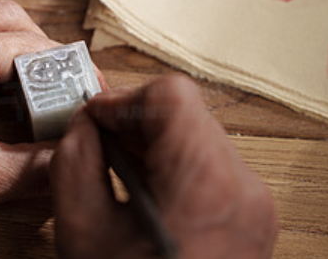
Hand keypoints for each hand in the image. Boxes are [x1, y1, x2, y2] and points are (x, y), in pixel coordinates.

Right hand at [52, 75, 277, 258]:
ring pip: (197, 130)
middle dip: (136, 118)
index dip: (125, 98)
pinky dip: (171, 158)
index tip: (98, 117)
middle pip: (187, 110)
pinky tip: (144, 181)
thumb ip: (74, 159)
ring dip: (153, 137)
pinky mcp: (250, 211)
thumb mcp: (82, 231)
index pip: (172, 96)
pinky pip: (208, 158)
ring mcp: (253, 201)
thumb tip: (85, 124)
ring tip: (120, 164)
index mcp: (207, 186)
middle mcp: (243, 188)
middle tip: (103, 139)